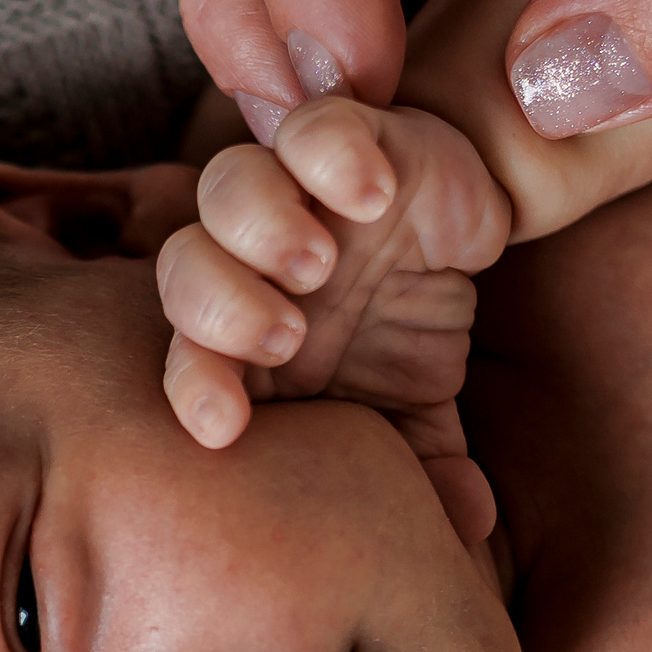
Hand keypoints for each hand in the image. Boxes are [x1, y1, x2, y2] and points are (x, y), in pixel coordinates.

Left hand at [155, 97, 510, 532]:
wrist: (460, 235)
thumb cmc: (412, 336)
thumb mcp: (419, 418)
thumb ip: (428, 473)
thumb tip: (469, 527)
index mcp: (248, 340)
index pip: (188, 361)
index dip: (194, 389)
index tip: (222, 427)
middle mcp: (250, 262)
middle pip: (182, 269)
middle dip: (219, 305)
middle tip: (283, 334)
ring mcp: (292, 192)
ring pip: (226, 187)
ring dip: (258, 226)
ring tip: (316, 261)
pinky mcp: (345, 133)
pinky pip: (309, 125)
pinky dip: (328, 151)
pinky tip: (371, 193)